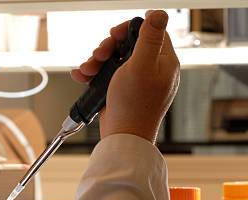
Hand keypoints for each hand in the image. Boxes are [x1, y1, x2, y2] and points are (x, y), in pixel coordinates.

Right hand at [71, 10, 179, 142]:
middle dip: (108, 47)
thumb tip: (159, 14)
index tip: (113, 35)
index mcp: (163, 62)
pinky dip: (94, 74)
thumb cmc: (133, 107)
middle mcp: (152, 70)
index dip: (129, 30)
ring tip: (87, 70)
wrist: (122, 138)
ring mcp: (137, 82)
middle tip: (98, 55)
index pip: (150, 31)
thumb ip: (150, 38)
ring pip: (115, 60)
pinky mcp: (123, 92)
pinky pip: (108, 75)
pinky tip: (83, 77)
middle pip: (128, 45)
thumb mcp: (141, 66)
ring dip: (97, 61)